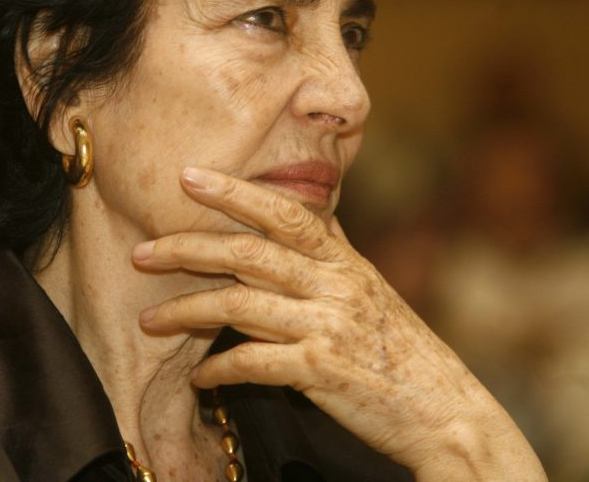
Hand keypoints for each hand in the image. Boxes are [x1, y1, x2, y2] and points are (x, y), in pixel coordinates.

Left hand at [132, 167, 545, 480]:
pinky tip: (200, 377)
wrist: (445, 413)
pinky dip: (218, 368)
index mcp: (344, 261)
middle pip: (247, 253)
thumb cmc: (403, 351)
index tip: (188, 176)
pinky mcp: (321, 372)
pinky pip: (253, 362)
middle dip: (187, 248)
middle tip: (142, 252)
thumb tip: (313, 211)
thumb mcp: (372, 289)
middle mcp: (335, 285)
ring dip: (185, 311)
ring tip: (148, 320)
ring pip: (239, 305)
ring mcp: (328, 327)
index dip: (233, 191)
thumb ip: (336, 251)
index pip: (283, 211)